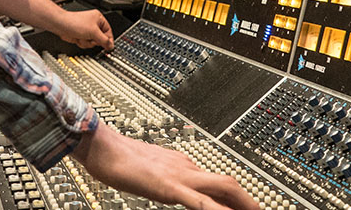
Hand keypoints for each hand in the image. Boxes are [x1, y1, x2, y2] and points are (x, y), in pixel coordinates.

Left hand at [55, 9, 113, 50]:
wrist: (61, 25)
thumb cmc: (74, 22)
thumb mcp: (93, 32)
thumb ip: (104, 40)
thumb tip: (111, 45)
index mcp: (99, 18)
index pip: (108, 31)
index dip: (108, 40)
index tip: (108, 46)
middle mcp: (94, 24)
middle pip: (101, 39)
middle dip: (94, 40)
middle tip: (90, 37)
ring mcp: (87, 31)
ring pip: (93, 43)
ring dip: (87, 42)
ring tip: (82, 36)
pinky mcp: (81, 36)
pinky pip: (86, 44)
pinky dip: (82, 43)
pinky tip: (78, 38)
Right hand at [71, 126, 259, 209]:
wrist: (102, 147)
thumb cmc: (118, 157)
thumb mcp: (149, 170)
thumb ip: (166, 178)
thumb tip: (174, 187)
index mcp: (182, 163)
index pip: (216, 180)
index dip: (236, 196)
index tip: (246, 207)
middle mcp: (186, 166)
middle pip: (228, 181)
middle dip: (249, 201)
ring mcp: (180, 174)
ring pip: (224, 187)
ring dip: (243, 204)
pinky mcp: (169, 186)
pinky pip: (200, 202)